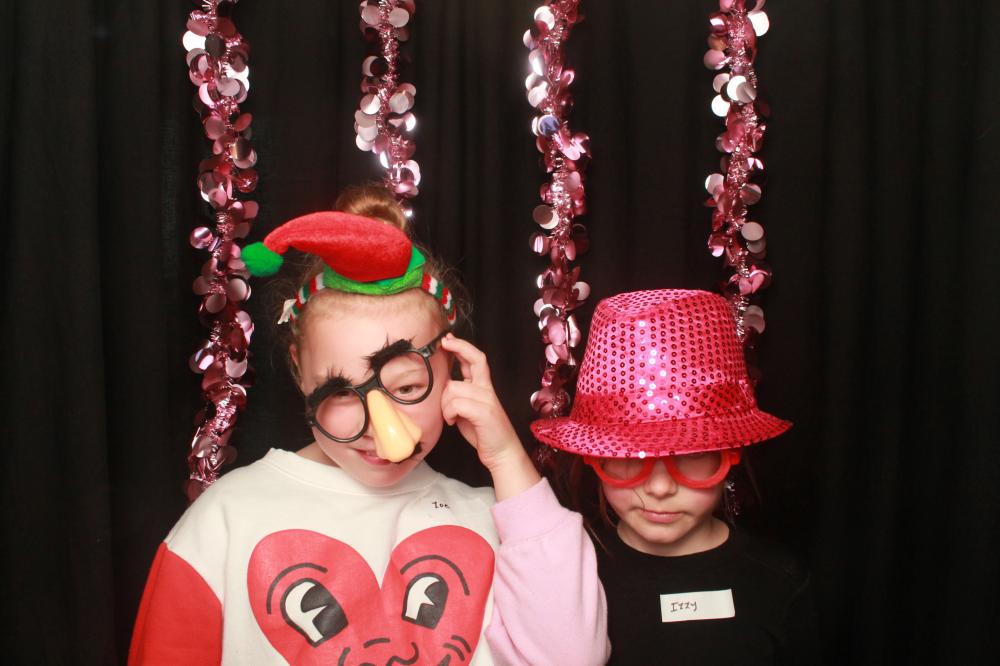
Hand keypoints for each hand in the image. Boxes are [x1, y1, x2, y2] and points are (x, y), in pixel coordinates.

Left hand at [439, 334, 539, 498]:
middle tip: (443, 344)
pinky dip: (448, 413)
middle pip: (473, 361)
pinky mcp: (484, 412)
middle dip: (457, 348)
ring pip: (454, 388)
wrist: (502, 452)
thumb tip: (444, 387)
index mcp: (484, 388)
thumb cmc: (483, 432)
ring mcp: (487, 400)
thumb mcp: (468, 411)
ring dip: (445, 403)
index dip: (462, 346)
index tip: (448, 339)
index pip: (477, 359)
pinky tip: (451, 422)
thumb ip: (460, 397)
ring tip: (449, 416)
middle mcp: (487, 390)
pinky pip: (456, 403)